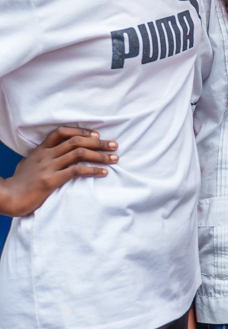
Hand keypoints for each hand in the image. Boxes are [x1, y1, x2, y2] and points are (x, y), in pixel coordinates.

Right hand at [0, 127, 116, 217]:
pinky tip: (103, 173)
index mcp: (41, 150)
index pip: (62, 132)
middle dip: (99, 143)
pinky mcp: (50, 181)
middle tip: (115, 145)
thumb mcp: (28, 164)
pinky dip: (93, 170)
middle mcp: (46, 155)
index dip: (81, 131)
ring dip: (100, 155)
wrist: (5, 197)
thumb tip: (52, 154)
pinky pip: (76, 171)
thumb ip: (41, 157)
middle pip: (76, 142)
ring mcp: (48, 167)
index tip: (96, 135)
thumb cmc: (19, 183)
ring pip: (79, 154)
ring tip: (114, 158)